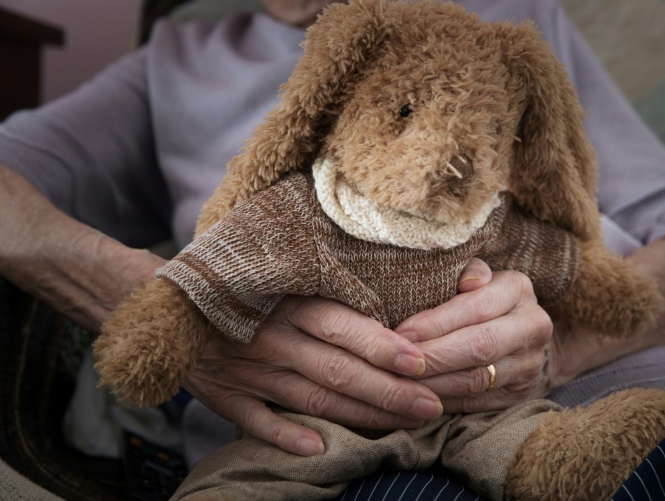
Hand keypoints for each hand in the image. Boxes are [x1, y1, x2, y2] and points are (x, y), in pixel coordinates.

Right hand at [183, 296, 443, 456]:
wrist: (169, 302)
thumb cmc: (244, 287)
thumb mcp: (283, 278)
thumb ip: (327, 291)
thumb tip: (390, 302)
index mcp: (289, 303)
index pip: (341, 327)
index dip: (381, 346)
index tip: (421, 362)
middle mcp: (272, 336)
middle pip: (336, 369)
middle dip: (387, 391)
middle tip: (432, 405)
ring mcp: (247, 369)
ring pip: (311, 399)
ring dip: (358, 416)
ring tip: (403, 425)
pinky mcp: (224, 394)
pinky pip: (255, 421)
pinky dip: (284, 437)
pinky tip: (317, 450)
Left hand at [395, 258, 555, 412]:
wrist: (522, 333)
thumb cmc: (480, 296)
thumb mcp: (474, 275)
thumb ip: (464, 270)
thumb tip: (468, 282)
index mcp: (517, 288)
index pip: (476, 308)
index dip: (436, 323)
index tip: (400, 333)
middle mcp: (531, 325)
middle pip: (479, 346)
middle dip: (433, 356)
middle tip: (396, 363)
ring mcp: (530, 363)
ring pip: (477, 379)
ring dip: (434, 383)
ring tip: (400, 382)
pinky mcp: (521, 394)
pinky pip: (478, 402)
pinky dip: (444, 400)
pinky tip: (417, 397)